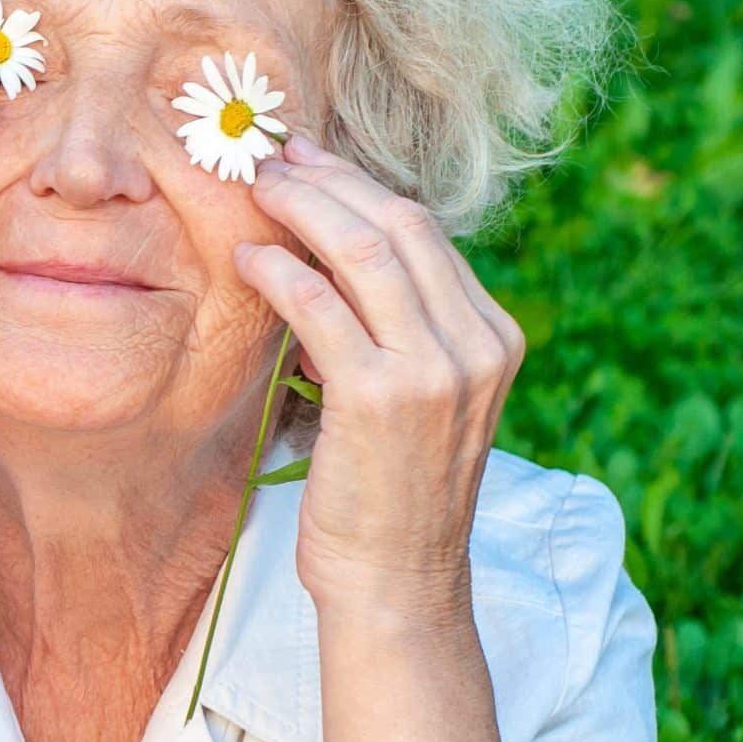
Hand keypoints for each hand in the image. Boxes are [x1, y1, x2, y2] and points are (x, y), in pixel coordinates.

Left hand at [234, 136, 526, 617]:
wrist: (397, 582)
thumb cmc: (387, 492)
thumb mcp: (414, 400)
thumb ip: (394, 332)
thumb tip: (330, 265)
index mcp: (494, 338)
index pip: (428, 235)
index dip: (361, 188)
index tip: (312, 162)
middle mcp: (477, 346)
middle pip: (401, 226)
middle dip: (331, 182)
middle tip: (275, 159)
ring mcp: (436, 369)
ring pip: (365, 252)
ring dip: (303, 209)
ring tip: (256, 190)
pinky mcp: (382, 396)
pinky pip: (322, 308)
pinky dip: (281, 272)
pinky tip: (249, 258)